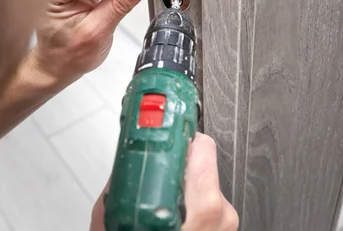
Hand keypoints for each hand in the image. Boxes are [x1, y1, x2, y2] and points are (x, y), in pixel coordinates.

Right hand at [90, 133, 238, 230]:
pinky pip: (204, 203)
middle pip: (200, 163)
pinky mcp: (223, 230)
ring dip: (178, 184)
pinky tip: (166, 215)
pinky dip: (186, 201)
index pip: (201, 148)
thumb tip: (122, 171)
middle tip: (148, 164)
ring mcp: (226, 225)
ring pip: (202, 183)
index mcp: (204, 211)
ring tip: (153, 198)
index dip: (177, 132)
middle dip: (171, 161)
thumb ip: (119, 196)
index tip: (161, 122)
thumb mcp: (115, 226)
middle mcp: (223, 216)